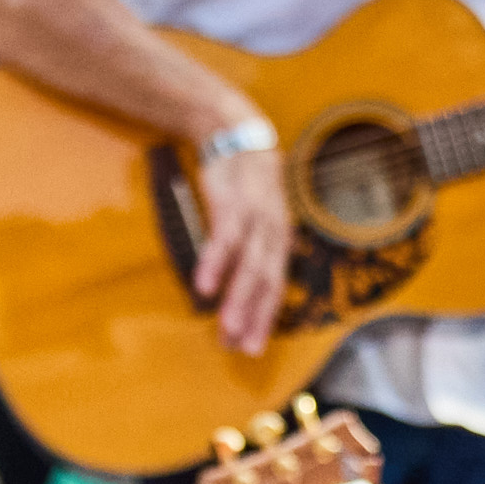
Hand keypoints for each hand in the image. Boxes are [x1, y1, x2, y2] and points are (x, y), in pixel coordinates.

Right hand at [189, 134, 294, 359]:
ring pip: (250, 266)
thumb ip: (248, 250)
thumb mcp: (253, 218)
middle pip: (266, 282)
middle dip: (254, 318)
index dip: (264, 318)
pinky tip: (205, 287)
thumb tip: (234, 285)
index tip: (251, 348)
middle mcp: (274, 232)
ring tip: (226, 328)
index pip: (275, 286)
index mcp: (279, 239)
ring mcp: (256, 218)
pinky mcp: (233, 204)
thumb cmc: (242, 183)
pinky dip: (216, 264)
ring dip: (238, 300)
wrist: (238, 134)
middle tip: (242, 349)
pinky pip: (224, 240)